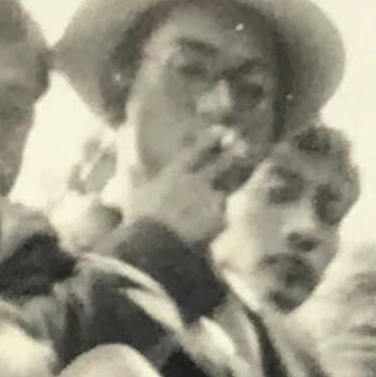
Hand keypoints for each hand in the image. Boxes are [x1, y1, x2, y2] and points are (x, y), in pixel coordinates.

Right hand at [119, 125, 249, 246]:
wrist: (156, 245)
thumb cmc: (141, 218)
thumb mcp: (134, 195)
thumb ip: (136, 179)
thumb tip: (131, 166)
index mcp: (176, 173)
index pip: (196, 150)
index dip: (210, 140)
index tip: (221, 131)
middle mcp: (197, 181)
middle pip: (222, 164)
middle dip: (233, 156)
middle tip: (244, 149)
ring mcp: (211, 199)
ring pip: (225, 191)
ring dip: (226, 191)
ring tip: (224, 196)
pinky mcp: (220, 219)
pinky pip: (223, 217)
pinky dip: (219, 220)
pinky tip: (214, 227)